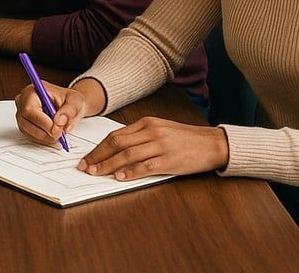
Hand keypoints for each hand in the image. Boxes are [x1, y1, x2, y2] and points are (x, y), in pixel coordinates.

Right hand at [15, 81, 89, 145]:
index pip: (30, 110)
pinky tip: (52, 134)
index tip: (58, 130)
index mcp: (32, 91)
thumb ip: (69, 111)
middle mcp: (23, 101)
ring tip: (58, 133)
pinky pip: (29, 135)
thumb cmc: (69, 99)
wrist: (68, 104)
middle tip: (60, 134)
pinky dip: (42, 138)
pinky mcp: (23, 123)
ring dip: (44, 137)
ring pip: (27, 131)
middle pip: (25, 122)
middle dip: (45, 132)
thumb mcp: (75, 101)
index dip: (43, 123)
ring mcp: (21, 113)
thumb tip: (59, 121)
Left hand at [77, 117, 229, 180]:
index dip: (98, 147)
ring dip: (108, 165)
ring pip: (127, 155)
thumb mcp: (160, 129)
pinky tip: (120, 177)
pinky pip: (145, 167)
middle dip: (98, 156)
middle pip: (117, 143)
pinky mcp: (170, 160)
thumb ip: (140, 136)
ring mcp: (160, 146)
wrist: (212, 143)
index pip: (115, 135)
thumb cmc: (185, 138)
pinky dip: (130, 172)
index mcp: (147, 123)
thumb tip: (116, 148)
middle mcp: (151, 132)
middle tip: (86, 166)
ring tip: (96, 173)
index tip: (87, 157)